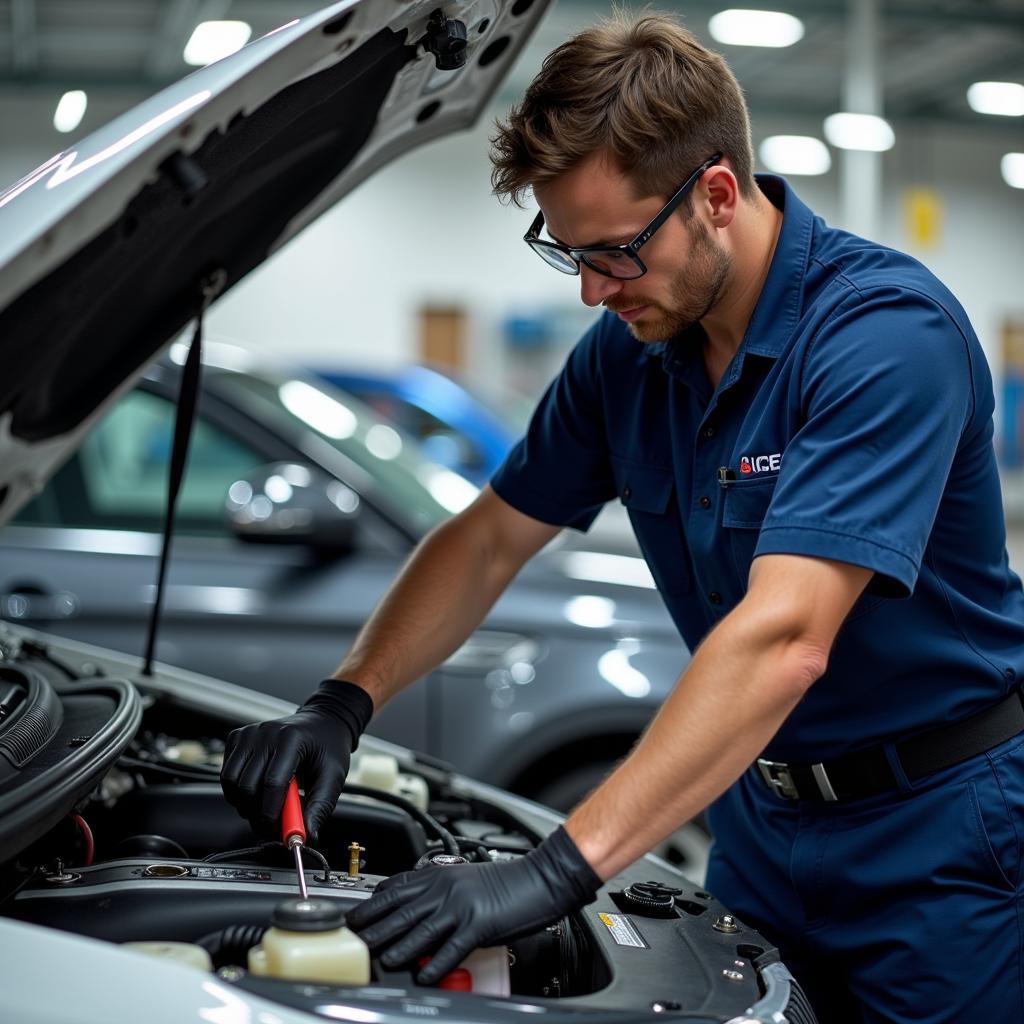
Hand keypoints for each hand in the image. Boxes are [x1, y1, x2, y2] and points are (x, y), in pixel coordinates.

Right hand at [220, 679, 373, 839]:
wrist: (321, 723)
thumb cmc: (327, 748)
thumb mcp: (333, 777)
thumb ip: (320, 807)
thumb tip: (307, 837)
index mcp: (291, 739)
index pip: (272, 783)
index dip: (271, 814)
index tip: (278, 831)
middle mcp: (266, 733)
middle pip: (247, 786)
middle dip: (256, 813)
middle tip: (272, 824)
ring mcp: (249, 734)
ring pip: (231, 782)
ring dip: (244, 804)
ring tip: (265, 805)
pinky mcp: (237, 738)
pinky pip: (227, 773)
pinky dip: (237, 790)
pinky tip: (257, 789)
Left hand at [346, 826, 601, 982]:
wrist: (540, 878)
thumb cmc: (506, 880)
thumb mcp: (464, 879)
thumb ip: (437, 892)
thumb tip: (414, 910)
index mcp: (441, 875)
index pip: (396, 887)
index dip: (372, 903)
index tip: (355, 915)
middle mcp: (446, 888)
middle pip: (400, 910)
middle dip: (374, 926)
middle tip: (354, 940)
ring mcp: (461, 907)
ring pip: (420, 930)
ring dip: (397, 947)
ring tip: (380, 960)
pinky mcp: (479, 925)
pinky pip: (452, 948)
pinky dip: (435, 964)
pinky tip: (424, 976)